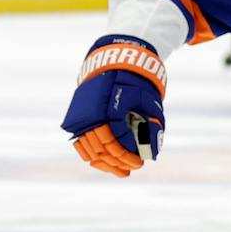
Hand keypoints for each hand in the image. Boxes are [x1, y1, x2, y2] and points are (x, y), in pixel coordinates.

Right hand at [65, 35, 166, 177]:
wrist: (113, 60)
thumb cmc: (135, 80)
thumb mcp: (148, 100)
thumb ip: (150, 124)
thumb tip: (152, 151)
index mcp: (108, 110)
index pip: (114, 142)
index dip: (126, 157)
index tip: (139, 163)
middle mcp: (92, 114)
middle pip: (101, 149)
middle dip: (117, 163)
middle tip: (130, 170)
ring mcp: (82, 116)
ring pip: (89, 148)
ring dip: (104, 163)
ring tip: (119, 171)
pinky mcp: (78, 117)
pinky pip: (81, 142)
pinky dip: (90, 154)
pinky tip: (102, 163)